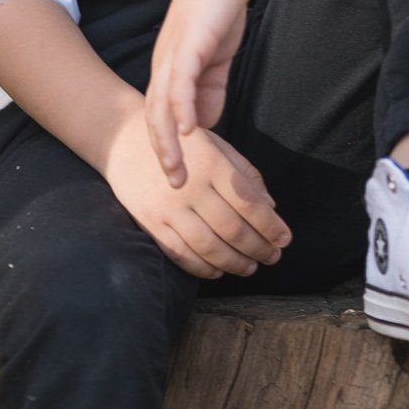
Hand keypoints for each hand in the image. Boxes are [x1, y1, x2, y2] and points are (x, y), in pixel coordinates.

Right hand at [101, 110, 291, 279]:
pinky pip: (180, 253)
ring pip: (208, 246)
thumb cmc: (180, 143)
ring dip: (234, 263)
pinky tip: (218, 271)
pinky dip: (202, 268)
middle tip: (273, 258)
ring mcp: (168, 208)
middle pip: (232, 229)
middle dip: (258, 248)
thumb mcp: (216, 146)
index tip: (285, 240)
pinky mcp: (150, 222)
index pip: (250, 204)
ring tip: (250, 268)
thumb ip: (245, 174)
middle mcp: (191, 188)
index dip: (271, 227)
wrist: (123, 138)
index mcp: (212, 165)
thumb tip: (271, 207)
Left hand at [144, 0, 254, 185]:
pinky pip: (183, 81)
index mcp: (171, 71)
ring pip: (163, 106)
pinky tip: (187, 130)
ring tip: (175, 170)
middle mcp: (166, 66)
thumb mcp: (215, 58)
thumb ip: (209, 90)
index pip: (161, 119)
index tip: (175, 180)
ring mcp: (175, 54)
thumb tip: (203, 125)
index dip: (165, 151)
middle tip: (173, 188)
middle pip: (154, 119)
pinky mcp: (191, 42)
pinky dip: (182, 107)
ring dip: (167, 142)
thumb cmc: (219, 7)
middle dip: (162, 156)